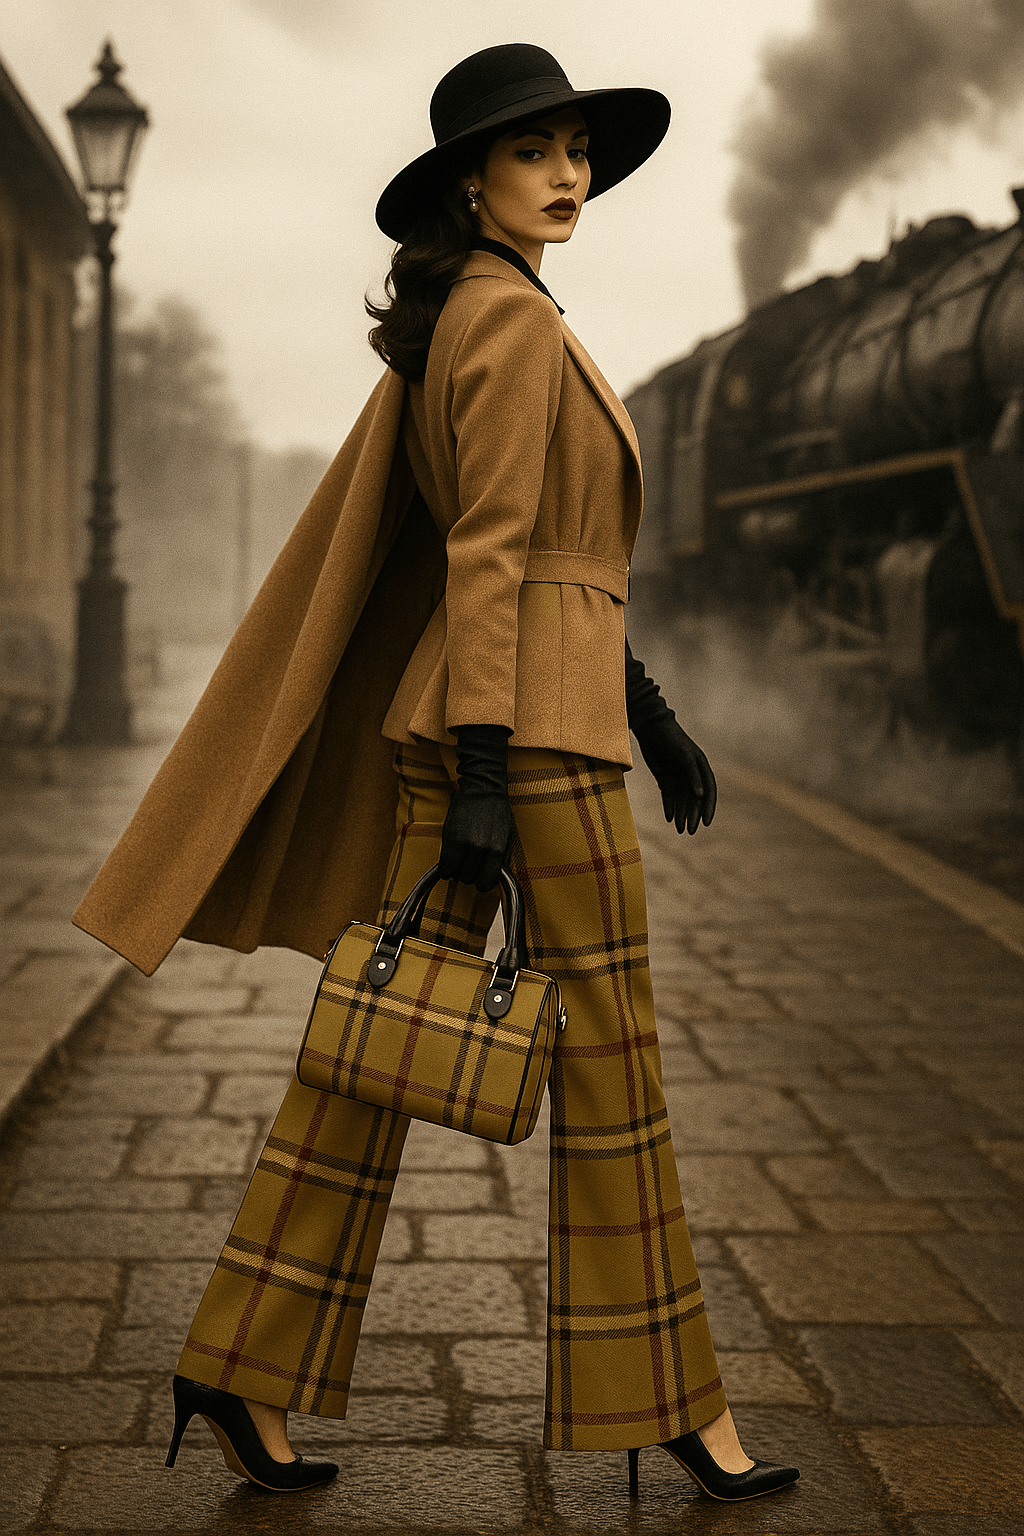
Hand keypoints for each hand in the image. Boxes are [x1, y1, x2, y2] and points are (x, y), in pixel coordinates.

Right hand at [438, 789, 513, 890]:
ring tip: (461, 861)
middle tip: (470, 865)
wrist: (482, 788)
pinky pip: (445, 865)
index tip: (480, 880)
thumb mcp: (509, 835)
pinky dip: (445, 868)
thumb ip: (503, 858)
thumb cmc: (496, 810)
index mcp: (497, 850)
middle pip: (470, 879)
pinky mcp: (450, 838)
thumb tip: (497, 876)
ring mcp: (464, 844)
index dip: (483, 884)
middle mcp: (481, 849)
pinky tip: (449, 862)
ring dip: (457, 871)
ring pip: (457, 874)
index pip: (487, 882)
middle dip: (470, 875)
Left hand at [634, 715, 716, 834]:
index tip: (706, 822)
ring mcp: (677, 778)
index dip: (708, 808)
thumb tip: (701, 796)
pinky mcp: (664, 779)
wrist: (651, 728)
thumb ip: (693, 775)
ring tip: (679, 829)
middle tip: (690, 831)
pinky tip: (669, 818)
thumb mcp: (684, 755)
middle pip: (694, 800)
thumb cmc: (671, 738)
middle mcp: (691, 775)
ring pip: (681, 801)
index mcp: (701, 768)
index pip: (708, 792)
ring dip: (681, 815)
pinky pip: (668, 797)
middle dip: (693, 816)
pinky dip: (669, 808)